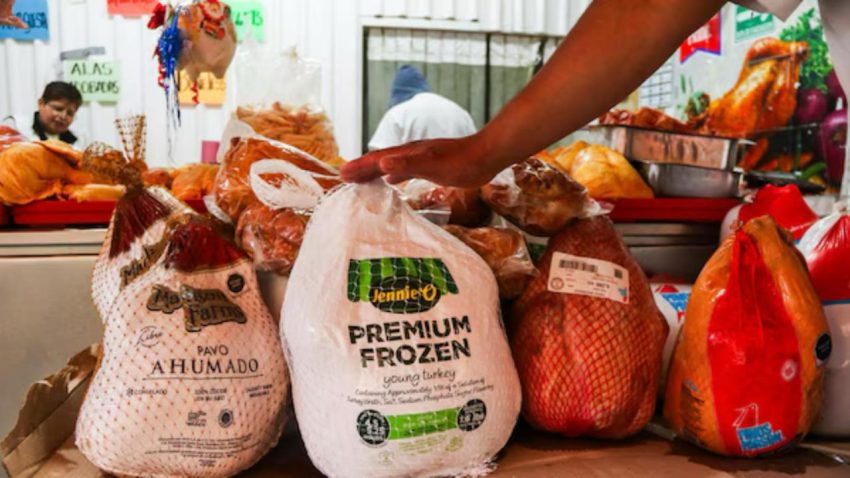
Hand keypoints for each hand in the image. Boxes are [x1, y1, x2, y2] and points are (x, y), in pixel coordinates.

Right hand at [341, 134, 503, 187]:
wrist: (486, 155)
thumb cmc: (461, 162)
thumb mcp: (432, 165)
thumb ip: (407, 165)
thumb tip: (381, 162)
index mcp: (407, 153)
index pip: (377, 160)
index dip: (359, 167)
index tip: (342, 174)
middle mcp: (411, 154)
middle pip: (380, 160)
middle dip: (362, 168)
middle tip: (344, 177)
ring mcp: (421, 159)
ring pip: (391, 164)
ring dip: (375, 171)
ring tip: (362, 179)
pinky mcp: (431, 165)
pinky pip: (404, 170)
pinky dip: (393, 175)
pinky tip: (393, 180)